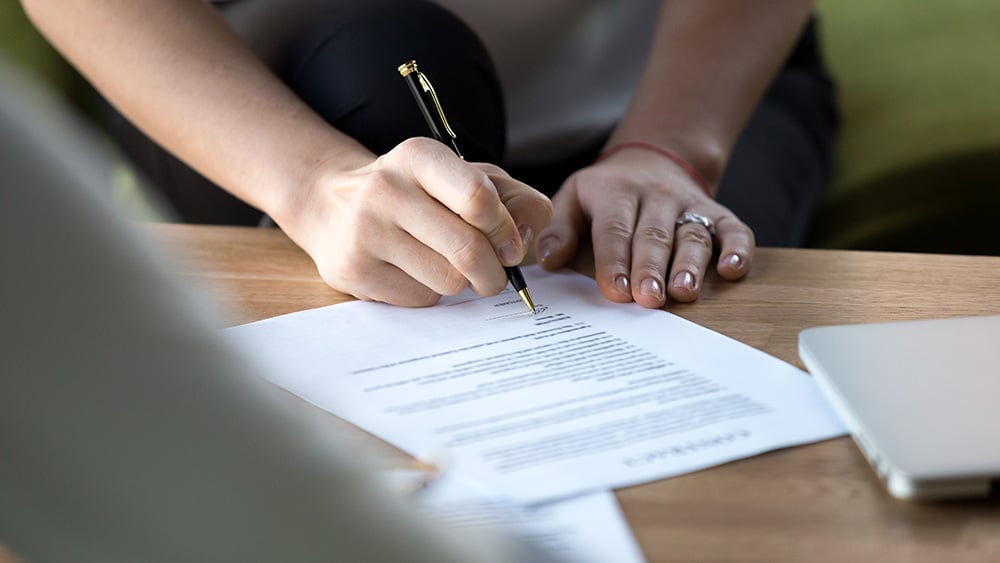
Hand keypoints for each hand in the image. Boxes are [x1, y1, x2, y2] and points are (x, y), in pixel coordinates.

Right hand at [281, 138, 552, 306]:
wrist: (329, 204)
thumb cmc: (412, 192)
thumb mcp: (458, 176)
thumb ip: (509, 194)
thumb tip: (538, 222)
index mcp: (418, 157)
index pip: (477, 197)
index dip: (505, 229)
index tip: (511, 246)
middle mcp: (386, 189)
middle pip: (467, 249)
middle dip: (494, 271)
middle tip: (495, 274)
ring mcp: (364, 232)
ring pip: (447, 281)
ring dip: (459, 282)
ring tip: (443, 264)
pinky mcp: (353, 271)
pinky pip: (419, 299)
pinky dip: (429, 293)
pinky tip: (413, 272)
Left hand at [534, 147, 753, 306]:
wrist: (651, 159)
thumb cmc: (605, 193)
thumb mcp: (573, 197)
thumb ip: (559, 228)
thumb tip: (548, 259)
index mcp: (615, 192)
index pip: (613, 229)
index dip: (613, 260)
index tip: (613, 290)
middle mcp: (655, 196)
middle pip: (653, 235)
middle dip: (650, 268)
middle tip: (648, 298)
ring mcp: (689, 204)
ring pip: (693, 235)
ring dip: (690, 265)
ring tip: (684, 292)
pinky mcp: (717, 214)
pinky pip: (733, 229)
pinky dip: (738, 248)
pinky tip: (733, 270)